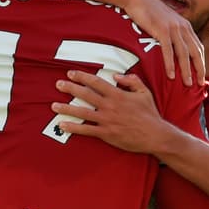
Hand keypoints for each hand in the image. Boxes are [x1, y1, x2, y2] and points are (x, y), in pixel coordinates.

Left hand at [51, 71, 170, 153]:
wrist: (155, 135)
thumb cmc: (150, 114)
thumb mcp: (144, 92)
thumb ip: (131, 81)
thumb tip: (117, 76)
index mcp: (118, 94)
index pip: (96, 82)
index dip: (82, 77)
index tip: (71, 73)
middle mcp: (110, 106)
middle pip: (85, 95)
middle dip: (70, 88)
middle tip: (58, 84)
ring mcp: (106, 120)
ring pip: (82, 112)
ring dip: (66, 108)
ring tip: (54, 106)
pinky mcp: (106, 133)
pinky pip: (86, 130)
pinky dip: (73, 127)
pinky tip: (63, 125)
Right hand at [124, 0, 204, 85]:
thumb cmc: (150, 11)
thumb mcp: (167, 21)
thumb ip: (174, 32)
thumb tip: (175, 46)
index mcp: (186, 26)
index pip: (199, 47)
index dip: (202, 62)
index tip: (202, 74)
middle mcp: (182, 27)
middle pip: (196, 52)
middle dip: (199, 69)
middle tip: (200, 83)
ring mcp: (173, 28)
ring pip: (184, 53)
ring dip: (186, 70)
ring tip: (188, 84)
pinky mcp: (162, 30)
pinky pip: (168, 50)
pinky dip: (170, 64)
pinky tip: (171, 75)